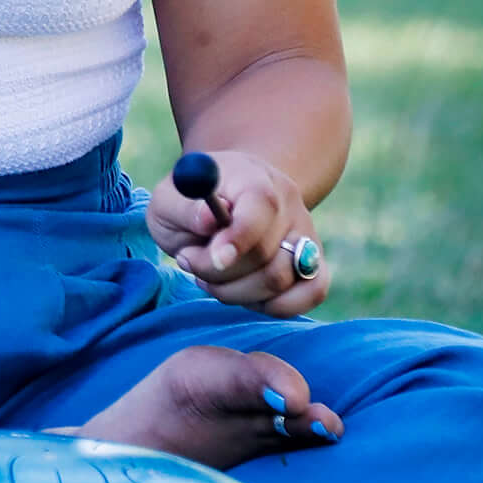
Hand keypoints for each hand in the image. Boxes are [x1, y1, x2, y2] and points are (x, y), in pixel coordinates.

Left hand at [147, 148, 329, 318]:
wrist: (221, 204)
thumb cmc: (189, 203)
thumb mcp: (169, 198)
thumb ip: (184, 208)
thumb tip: (207, 220)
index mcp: (253, 177)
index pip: (261, 206)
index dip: (237, 239)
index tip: (213, 258)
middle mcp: (288, 204)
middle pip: (266, 254)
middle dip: (218, 271)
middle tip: (189, 260)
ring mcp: (305, 234)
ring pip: (282, 280)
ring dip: (236, 291)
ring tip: (209, 275)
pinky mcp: (313, 264)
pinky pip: (311, 293)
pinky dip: (273, 305)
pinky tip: (242, 291)